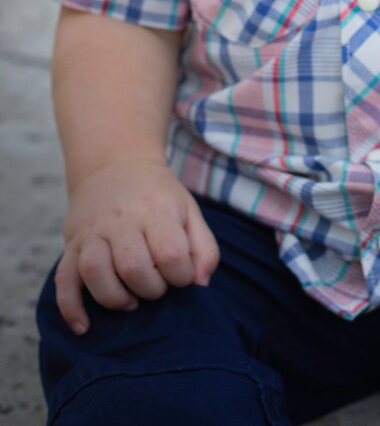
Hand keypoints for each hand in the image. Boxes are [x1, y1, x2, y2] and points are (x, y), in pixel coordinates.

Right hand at [56, 157, 219, 334]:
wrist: (116, 165)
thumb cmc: (158, 196)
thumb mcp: (189, 210)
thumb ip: (204, 247)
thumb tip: (200, 284)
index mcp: (156, 210)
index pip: (170, 254)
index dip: (180, 276)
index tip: (180, 275)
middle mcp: (121, 219)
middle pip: (133, 267)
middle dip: (151, 289)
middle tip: (156, 286)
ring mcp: (92, 232)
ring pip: (95, 272)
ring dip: (114, 298)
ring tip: (130, 301)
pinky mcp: (71, 245)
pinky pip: (64, 280)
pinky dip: (71, 307)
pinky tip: (84, 326)